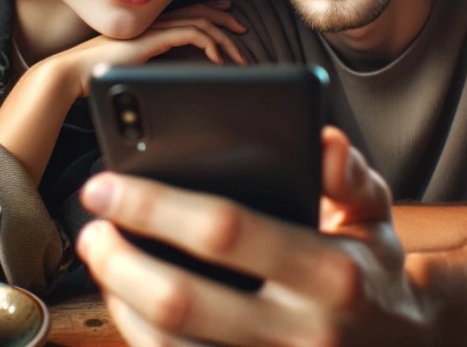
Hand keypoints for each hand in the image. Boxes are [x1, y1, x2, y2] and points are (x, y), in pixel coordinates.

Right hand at [49, 0, 247, 97]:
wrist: (77, 71)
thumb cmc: (100, 72)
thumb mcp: (134, 65)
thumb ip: (152, 62)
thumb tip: (167, 72)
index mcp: (151, 24)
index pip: (188, 10)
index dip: (211, 9)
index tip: (229, 14)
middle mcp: (156, 21)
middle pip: (200, 11)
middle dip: (225, 19)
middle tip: (243, 29)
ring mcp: (155, 27)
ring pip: (202, 23)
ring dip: (224, 38)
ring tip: (238, 56)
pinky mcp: (155, 37)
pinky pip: (193, 34)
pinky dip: (209, 44)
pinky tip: (217, 59)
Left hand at [76, 127, 434, 345]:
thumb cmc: (373, 271)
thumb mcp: (376, 216)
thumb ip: (349, 176)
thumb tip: (324, 141)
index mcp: (331, 274)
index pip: (226, 231)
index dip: (155, 205)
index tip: (106, 183)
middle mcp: (302, 333)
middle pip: (181, 300)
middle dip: (118, 259)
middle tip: (91, 226)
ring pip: (168, 346)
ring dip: (119, 300)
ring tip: (101, 257)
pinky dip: (141, 336)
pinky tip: (127, 300)